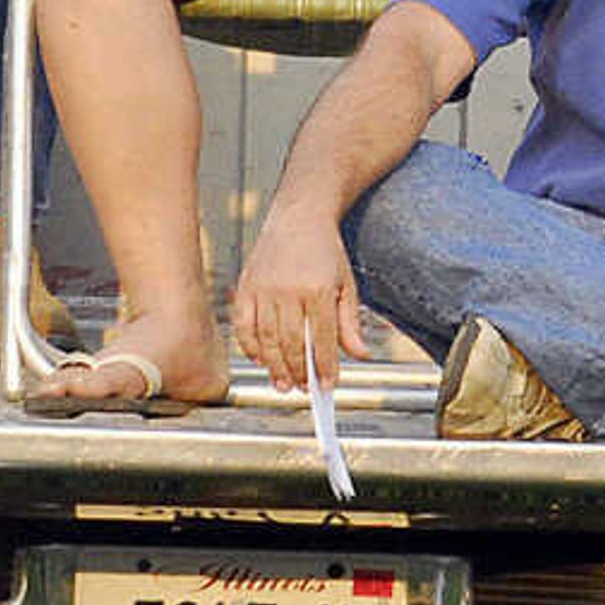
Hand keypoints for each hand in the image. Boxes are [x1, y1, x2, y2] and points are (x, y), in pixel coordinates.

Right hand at [230, 208, 365, 393]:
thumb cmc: (325, 252)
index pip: (322, 339)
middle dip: (299, 372)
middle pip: (292, 343)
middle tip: (304, 390)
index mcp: (319, 288)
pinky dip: (250, 347)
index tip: (328, 387)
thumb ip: (350, 323)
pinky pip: (244, 325)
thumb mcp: (347, 284)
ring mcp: (263, 288)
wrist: (299, 215)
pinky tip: (261, 361)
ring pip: (267, 338)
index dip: (325, 367)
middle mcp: (288, 289)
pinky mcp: (246, 286)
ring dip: (275, 366)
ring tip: (284, 384)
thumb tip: (360, 356)